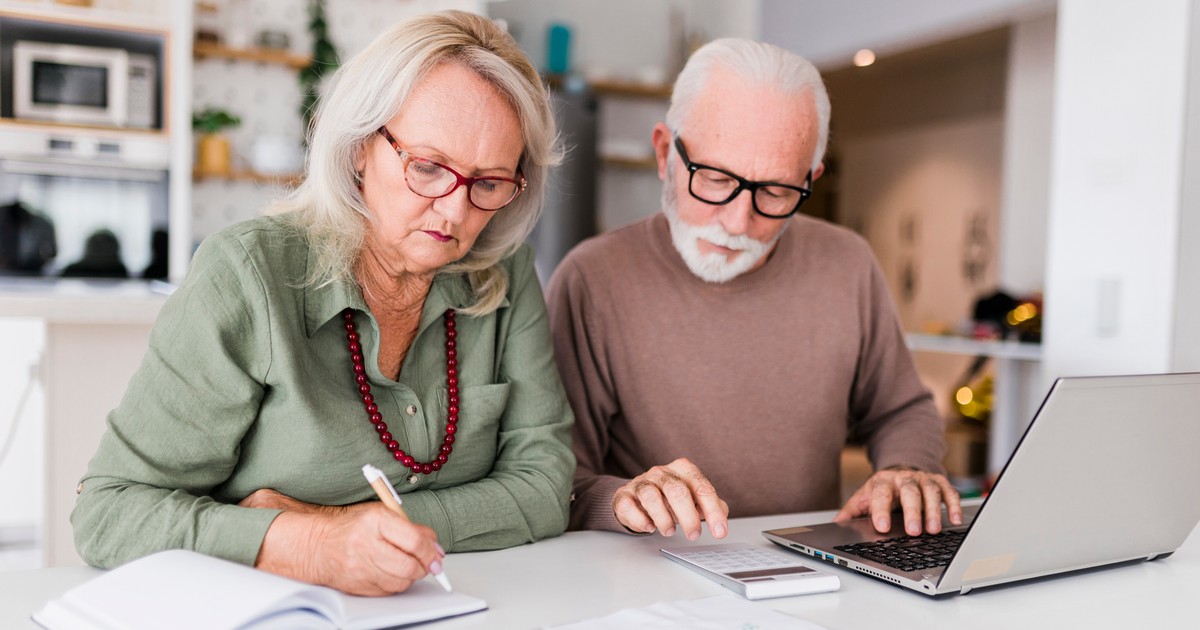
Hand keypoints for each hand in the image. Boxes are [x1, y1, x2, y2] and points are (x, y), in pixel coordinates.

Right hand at [247, 492, 443, 595]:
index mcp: (376, 521)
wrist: (317, 546)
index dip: (431, 550)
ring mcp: (361, 568)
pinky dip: (396, 583)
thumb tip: (436, 548)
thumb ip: (412, 528)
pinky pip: (389, 591)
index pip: (414, 541)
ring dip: (411, 576)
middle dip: (424, 566)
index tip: (437, 555)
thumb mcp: (383, 515)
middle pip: (409, 566)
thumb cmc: (353, 527)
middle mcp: (367, 545)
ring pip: (401, 582)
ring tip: (408, 565)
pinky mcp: (358, 586)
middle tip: (428, 563)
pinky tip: (392, 572)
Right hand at [612, 457, 728, 539]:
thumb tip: (722, 514)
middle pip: (677, 491)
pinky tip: (649, 527)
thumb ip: (710, 504)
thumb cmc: (670, 498)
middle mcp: (661, 472)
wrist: (637, 496)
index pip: (701, 487)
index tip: (720, 531)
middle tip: (694, 535)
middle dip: (688, 517)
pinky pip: (629, 506)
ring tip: (670, 531)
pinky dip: (640, 520)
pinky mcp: (623, 495)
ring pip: (651, 497)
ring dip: (663, 519)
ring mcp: (641, 482)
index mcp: (683, 469)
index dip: (712, 510)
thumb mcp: (693, 498)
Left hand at [834, 467, 962, 535]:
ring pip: (930, 491)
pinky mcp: (939, 481)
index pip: (881, 494)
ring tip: (933, 530)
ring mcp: (923, 479)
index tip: (882, 527)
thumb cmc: (881, 491)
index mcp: (882, 482)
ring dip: (934, 511)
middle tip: (914, 531)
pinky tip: (955, 520)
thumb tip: (835, 526)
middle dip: (912, 511)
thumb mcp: (863, 499)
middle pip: (909, 491)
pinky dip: (953, 505)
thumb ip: (851, 512)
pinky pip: (949, 492)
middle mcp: (904, 478)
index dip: (881, 510)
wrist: (899, 470)